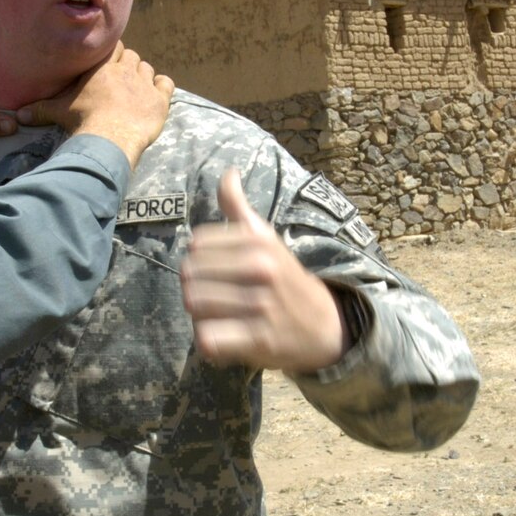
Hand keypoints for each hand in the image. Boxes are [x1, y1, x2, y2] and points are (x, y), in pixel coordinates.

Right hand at [19, 45, 173, 165]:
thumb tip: (18, 114)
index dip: (112, 56)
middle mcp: (125, 70)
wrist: (109, 137)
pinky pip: (166, 83)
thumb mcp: (58, 111)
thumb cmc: (82, 121)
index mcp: (102, 67)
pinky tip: (156, 95)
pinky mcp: (160, 100)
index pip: (113, 48)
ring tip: (136, 90)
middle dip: (127, 66)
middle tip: (121, 81)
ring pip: (148, 69)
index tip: (108, 66)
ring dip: (143, 76)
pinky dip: (163, 87)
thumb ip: (40, 109)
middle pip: (131, 57)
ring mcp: (144, 84)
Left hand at [181, 171, 348, 371]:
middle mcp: (260, 269)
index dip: (200, 260)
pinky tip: (224, 339)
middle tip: (217, 297)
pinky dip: (209, 343)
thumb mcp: (266, 239)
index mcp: (258, 241)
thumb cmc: (284, 278)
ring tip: (220, 317)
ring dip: (200, 315)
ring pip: (194, 305)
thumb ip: (239, 207)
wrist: (326, 326)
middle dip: (196, 288)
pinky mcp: (259, 339)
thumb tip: (228, 172)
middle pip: (189, 275)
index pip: (196, 245)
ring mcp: (260, 305)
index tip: (219, 271)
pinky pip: (207, 339)